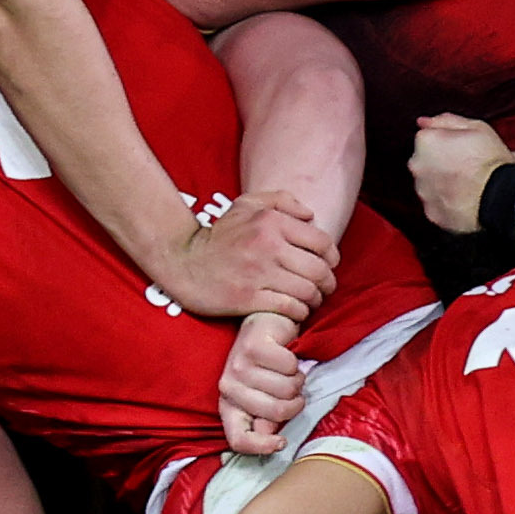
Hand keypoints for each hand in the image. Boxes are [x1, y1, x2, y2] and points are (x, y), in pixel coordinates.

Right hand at [157, 194, 336, 322]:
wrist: (182, 259)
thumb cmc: (219, 234)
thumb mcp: (246, 204)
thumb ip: (281, 200)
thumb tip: (310, 215)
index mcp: (272, 222)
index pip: (322, 243)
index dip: (332, 258)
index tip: (328, 266)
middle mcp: (268, 246)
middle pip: (319, 270)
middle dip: (328, 283)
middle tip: (324, 289)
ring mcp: (258, 274)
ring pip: (307, 292)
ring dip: (314, 300)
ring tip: (310, 302)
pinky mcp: (248, 298)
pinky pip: (288, 308)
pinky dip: (298, 313)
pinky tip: (294, 311)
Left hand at [218, 314, 307, 453]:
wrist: (267, 325)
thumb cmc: (268, 366)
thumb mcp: (266, 397)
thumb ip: (266, 419)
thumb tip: (271, 438)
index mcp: (229, 405)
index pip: (238, 439)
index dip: (262, 446)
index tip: (282, 442)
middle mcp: (228, 387)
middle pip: (275, 414)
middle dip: (294, 403)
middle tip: (293, 389)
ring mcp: (238, 366)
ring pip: (287, 389)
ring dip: (297, 380)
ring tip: (289, 370)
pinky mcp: (252, 346)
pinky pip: (290, 366)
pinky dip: (296, 362)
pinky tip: (287, 353)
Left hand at [412, 115, 514, 237]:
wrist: (501, 197)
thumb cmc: (491, 161)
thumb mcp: (476, 127)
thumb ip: (446, 121)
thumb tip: (424, 122)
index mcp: (426, 142)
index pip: (428, 137)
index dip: (448, 142)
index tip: (462, 148)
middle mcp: (418, 167)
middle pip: (425, 162)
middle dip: (440, 163)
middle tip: (466, 166)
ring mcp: (423, 192)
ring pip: (428, 184)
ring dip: (442, 183)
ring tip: (467, 184)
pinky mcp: (432, 213)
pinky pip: (436, 204)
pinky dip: (446, 202)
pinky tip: (464, 198)